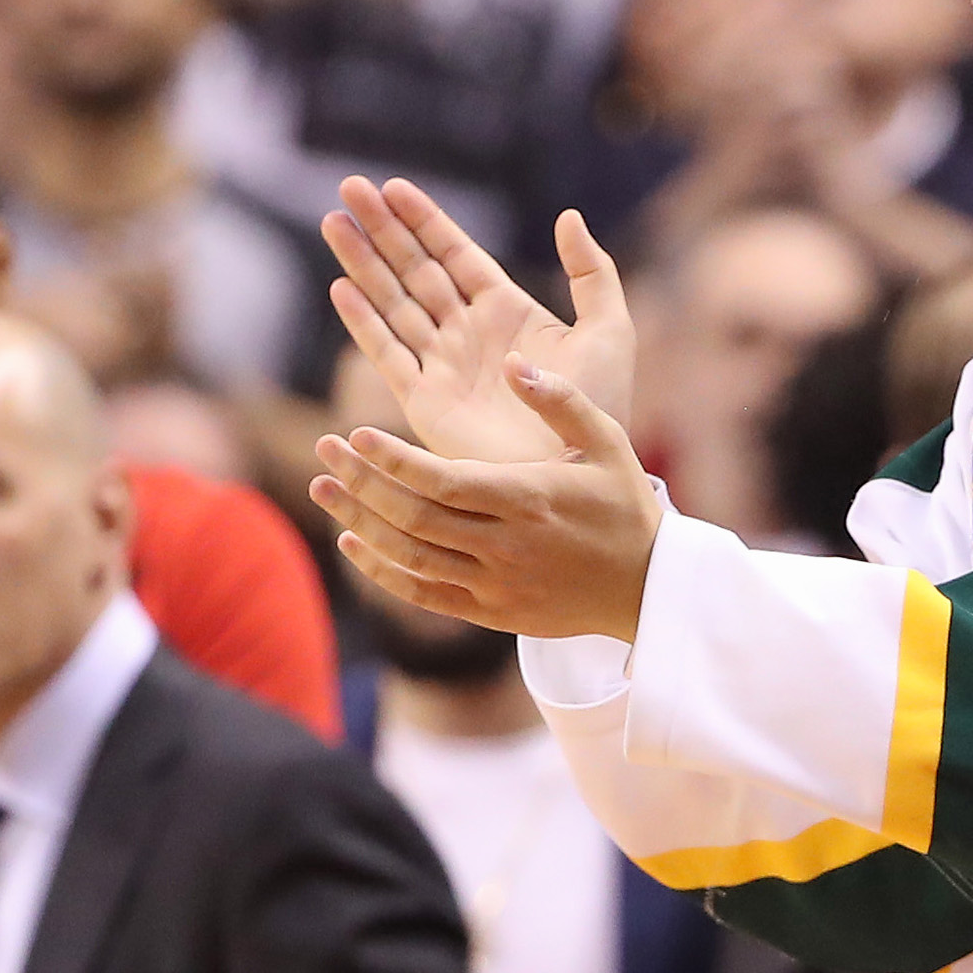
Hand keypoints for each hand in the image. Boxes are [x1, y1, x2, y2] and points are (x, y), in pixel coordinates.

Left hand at [310, 360, 661, 639]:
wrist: (648, 588)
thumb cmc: (626, 506)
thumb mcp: (608, 442)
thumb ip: (560, 399)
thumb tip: (512, 361)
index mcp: (528, 499)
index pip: (442, 482)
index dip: (392, 460)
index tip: (356, 433)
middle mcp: (505, 545)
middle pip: (412, 516)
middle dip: (361, 481)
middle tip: (325, 448)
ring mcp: (495, 583)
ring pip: (408, 555)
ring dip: (359, 521)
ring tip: (324, 488)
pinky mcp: (491, 611)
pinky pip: (421, 593)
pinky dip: (381, 570)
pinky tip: (352, 540)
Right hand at [324, 178, 632, 462]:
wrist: (577, 470)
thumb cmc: (600, 406)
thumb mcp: (609, 329)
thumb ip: (591, 272)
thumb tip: (568, 215)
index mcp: (507, 310)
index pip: (456, 254)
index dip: (425, 221)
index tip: (393, 187)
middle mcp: (468, 333)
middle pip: (415, 269)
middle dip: (382, 229)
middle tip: (349, 186)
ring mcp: (444, 366)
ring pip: (394, 302)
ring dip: (363, 263)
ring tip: (333, 221)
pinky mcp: (426, 402)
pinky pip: (388, 354)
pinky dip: (364, 322)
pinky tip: (341, 288)